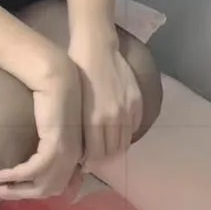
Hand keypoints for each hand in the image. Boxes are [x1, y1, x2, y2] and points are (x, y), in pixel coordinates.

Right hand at [0, 55, 82, 199]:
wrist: (54, 74)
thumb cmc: (51, 93)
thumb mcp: (52, 123)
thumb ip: (50, 140)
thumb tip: (36, 159)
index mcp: (77, 151)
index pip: (59, 183)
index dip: (37, 191)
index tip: (17, 190)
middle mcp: (76, 155)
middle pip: (51, 188)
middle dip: (25, 195)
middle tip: (2, 194)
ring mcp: (67, 151)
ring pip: (43, 184)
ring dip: (18, 190)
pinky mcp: (55, 144)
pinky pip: (35, 169)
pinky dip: (18, 175)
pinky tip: (2, 174)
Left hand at [69, 38, 142, 167]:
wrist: (95, 47)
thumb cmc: (77, 72)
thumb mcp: (73, 102)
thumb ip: (79, 127)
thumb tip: (81, 148)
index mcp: (93, 119)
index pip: (97, 155)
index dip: (91, 161)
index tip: (85, 161)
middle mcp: (113, 117)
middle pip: (113, 151)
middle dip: (104, 157)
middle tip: (96, 154)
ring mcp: (127, 109)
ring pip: (125, 141)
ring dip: (116, 147)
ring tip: (106, 144)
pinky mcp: (137, 100)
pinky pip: (135, 126)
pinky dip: (127, 132)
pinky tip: (117, 129)